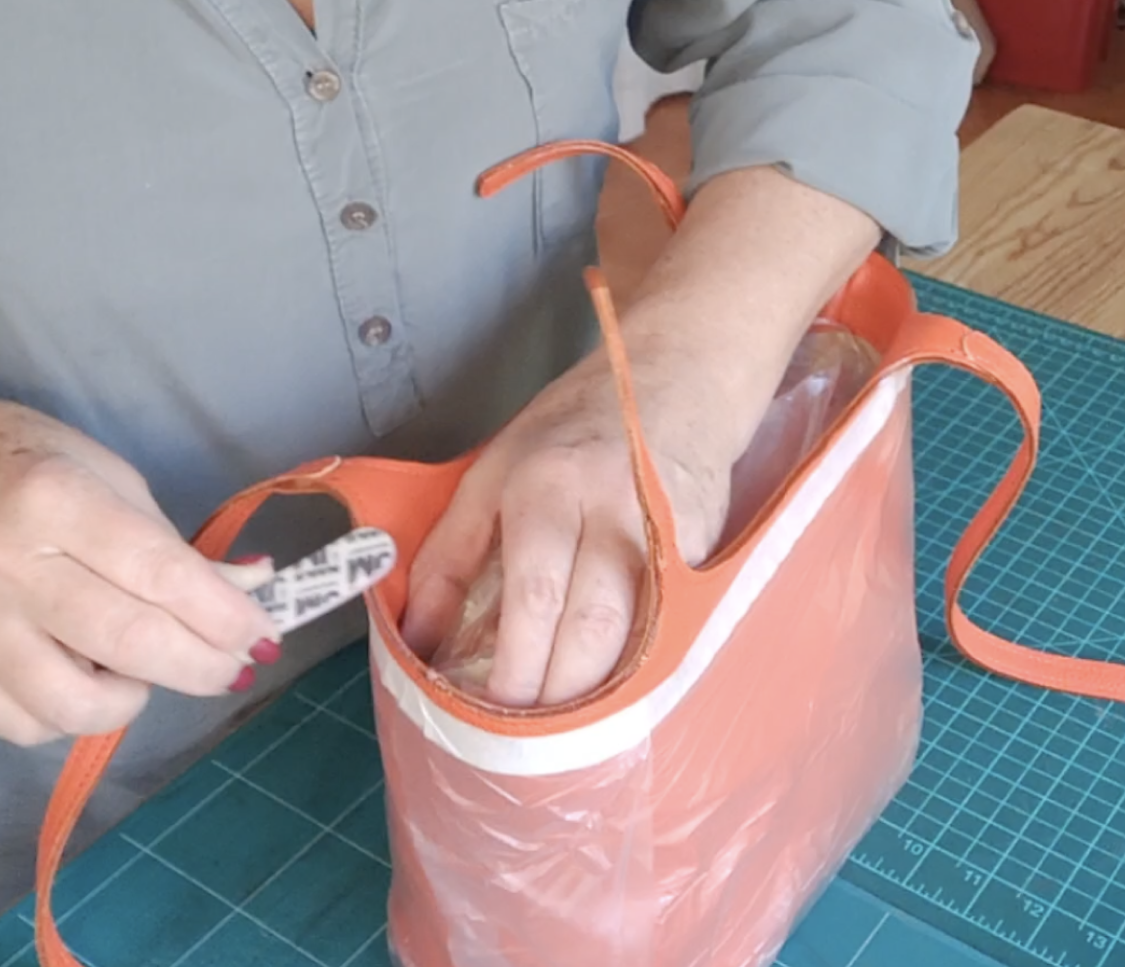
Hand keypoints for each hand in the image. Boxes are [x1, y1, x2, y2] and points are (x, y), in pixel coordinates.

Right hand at [0, 400, 280, 744]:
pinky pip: (28, 724)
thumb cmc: (33, 466)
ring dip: (135, 697)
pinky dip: (75, 714)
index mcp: (53, 501)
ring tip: (149, 667)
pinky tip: (91, 677)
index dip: (221, 612)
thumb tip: (248, 589)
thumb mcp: (110, 479)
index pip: (157, 571)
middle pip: (126, 641)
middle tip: (236, 666)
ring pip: (73, 704)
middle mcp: (8, 568)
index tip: (262, 634)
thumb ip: (171, 544)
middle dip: (200, 663)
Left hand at [401, 351, 732, 706]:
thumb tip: (416, 642)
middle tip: (534, 752)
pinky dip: (652, 666)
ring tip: (576, 739)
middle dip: (561, 698)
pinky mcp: (708, 547)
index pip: (531, 599)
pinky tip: (631, 698)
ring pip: (641, 635)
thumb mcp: (493, 469)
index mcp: (545, 487)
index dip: (515, 671)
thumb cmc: (572, 425)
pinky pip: (677, 622)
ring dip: (607, 696)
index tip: (493, 721)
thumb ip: (450, 555)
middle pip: (590, 626)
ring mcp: (668, 530)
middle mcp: (610, 509)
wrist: (677, 373)